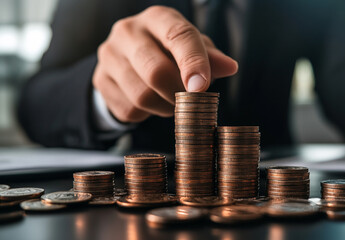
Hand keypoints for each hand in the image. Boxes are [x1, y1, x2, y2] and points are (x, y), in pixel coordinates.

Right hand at [93, 6, 237, 122]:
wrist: (127, 60)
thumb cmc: (168, 51)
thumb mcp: (192, 48)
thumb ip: (210, 57)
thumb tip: (230, 67)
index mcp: (157, 18)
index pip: (178, 36)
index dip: (193, 63)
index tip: (202, 87)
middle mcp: (128, 31)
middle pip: (156, 71)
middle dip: (178, 94)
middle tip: (190, 101)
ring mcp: (109, 56)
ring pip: (142, 96)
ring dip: (165, 108)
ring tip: (172, 102)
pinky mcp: (100, 80)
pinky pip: (130, 109)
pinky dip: (147, 114)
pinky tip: (152, 103)